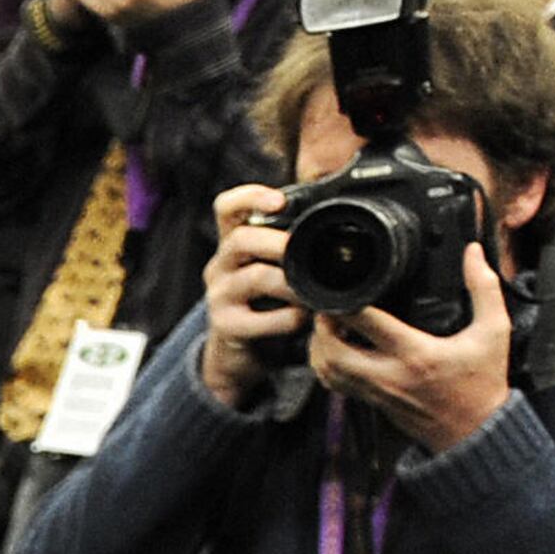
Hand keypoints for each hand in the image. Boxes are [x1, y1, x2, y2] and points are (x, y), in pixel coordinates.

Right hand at [199, 183, 302, 408]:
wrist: (238, 356)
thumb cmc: (264, 307)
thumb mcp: (271, 270)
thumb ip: (288, 247)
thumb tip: (335, 223)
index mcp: (232, 246)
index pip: (227, 207)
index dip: (249, 197)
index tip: (278, 202)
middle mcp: (220, 267)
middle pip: (241, 239)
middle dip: (278, 242)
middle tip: (303, 252)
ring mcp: (219, 297)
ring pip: (255, 277)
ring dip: (290, 282)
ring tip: (309, 292)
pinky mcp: (225, 326)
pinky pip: (261, 319)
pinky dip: (288, 318)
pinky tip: (301, 319)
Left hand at [309, 243, 515, 454]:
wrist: (475, 431)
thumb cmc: (483, 381)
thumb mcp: (494, 330)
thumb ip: (484, 288)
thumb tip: (473, 252)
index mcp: (416, 354)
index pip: (369, 325)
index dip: (348, 304)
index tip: (344, 285)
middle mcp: (389, 375)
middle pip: (333, 352)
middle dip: (322, 327)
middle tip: (326, 307)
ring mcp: (376, 392)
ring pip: (327, 371)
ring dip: (318, 346)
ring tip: (326, 324)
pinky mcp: (371, 402)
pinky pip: (335, 385)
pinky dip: (325, 365)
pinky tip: (334, 348)